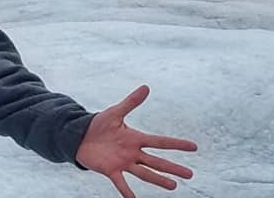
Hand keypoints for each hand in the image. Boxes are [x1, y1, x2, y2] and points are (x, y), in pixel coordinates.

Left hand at [76, 85, 196, 197]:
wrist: (79, 136)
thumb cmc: (98, 124)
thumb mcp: (115, 112)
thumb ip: (130, 102)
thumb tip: (146, 87)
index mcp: (135, 138)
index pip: (160, 142)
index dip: (176, 144)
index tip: (194, 147)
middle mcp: (132, 152)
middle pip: (157, 161)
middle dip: (173, 168)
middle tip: (190, 174)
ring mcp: (123, 162)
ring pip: (144, 173)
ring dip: (158, 179)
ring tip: (174, 186)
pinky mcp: (110, 170)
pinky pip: (120, 182)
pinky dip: (126, 191)